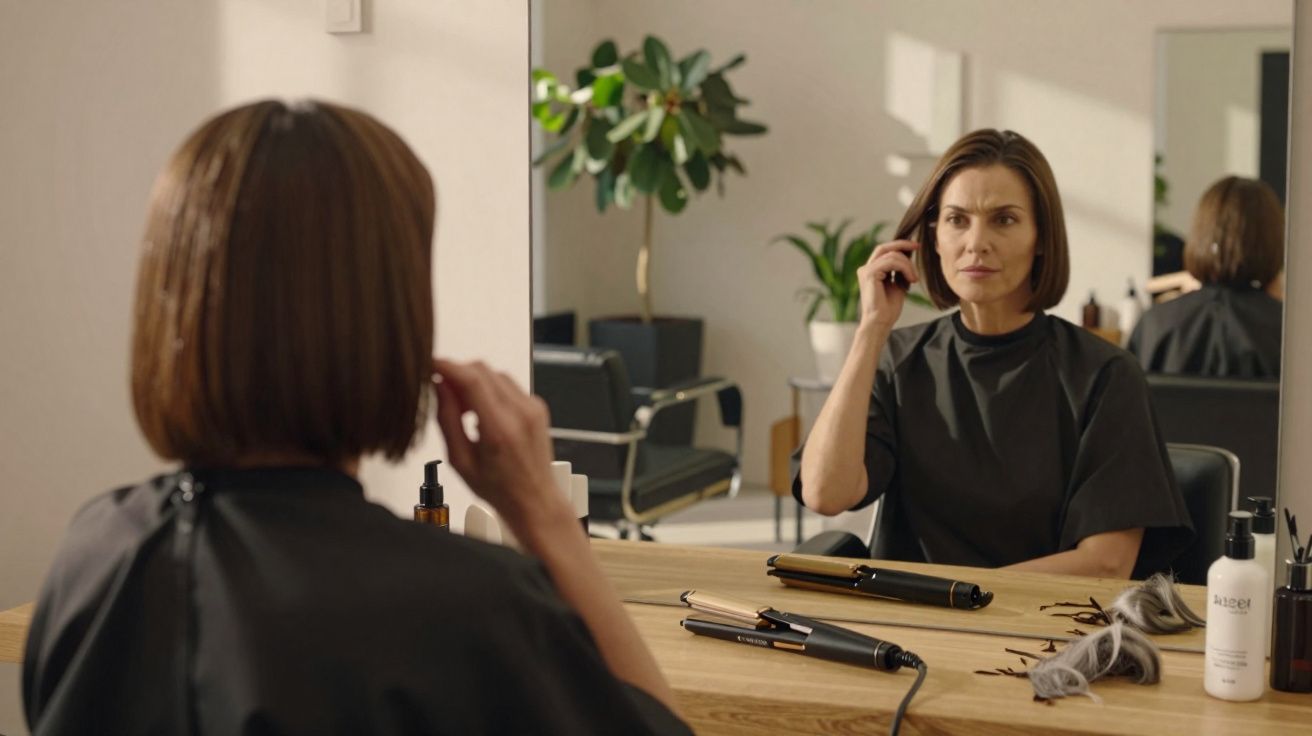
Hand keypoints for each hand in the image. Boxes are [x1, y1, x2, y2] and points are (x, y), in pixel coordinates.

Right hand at [431, 358, 569, 529]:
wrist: (534, 499)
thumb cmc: (499, 488)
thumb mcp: (460, 460)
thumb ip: (447, 420)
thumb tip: (438, 387)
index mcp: (499, 430)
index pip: (472, 380)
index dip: (448, 366)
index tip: (432, 364)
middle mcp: (520, 414)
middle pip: (483, 370)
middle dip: (458, 373)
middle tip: (444, 391)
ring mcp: (532, 408)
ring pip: (495, 374)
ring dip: (474, 382)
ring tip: (464, 409)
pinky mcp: (537, 406)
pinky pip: (508, 385)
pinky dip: (490, 390)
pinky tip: (483, 413)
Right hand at [856, 240, 920, 330]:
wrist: (881, 322)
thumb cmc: (888, 307)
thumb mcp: (898, 284)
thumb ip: (900, 270)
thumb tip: (908, 254)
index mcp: (871, 270)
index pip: (884, 251)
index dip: (899, 245)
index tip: (915, 246)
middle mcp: (866, 268)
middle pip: (885, 247)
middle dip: (902, 245)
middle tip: (917, 246)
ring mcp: (866, 270)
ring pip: (891, 256)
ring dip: (908, 265)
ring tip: (914, 279)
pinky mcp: (869, 274)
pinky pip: (891, 262)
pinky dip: (904, 268)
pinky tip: (910, 280)